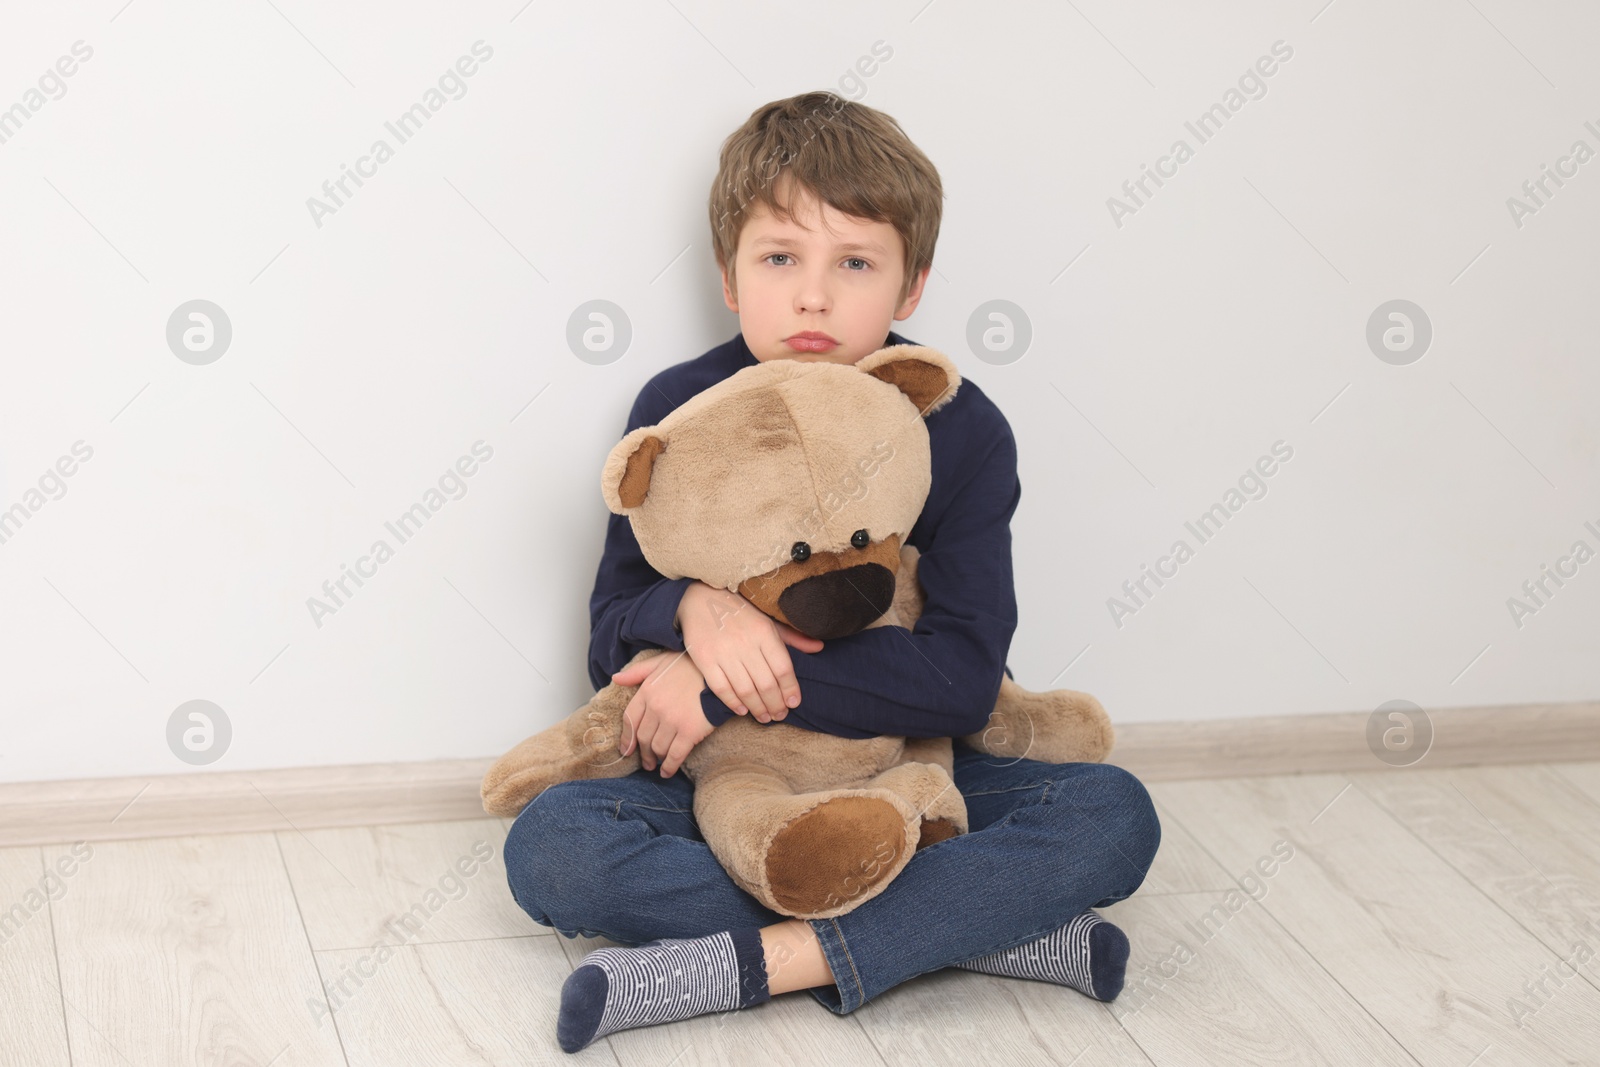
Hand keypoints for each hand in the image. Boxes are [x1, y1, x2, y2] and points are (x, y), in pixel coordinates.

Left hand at [614, 651, 713, 777]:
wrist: (719, 673)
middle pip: (643, 737)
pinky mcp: (690, 732)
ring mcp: (672, 721)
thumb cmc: (690, 666)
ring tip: (658, 764)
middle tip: (647, 761)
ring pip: (658, 748)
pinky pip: (675, 755)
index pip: (630, 720)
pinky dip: (669, 767)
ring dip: (656, 759)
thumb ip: (637, 672)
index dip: (626, 738)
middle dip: (643, 753)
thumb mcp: (660, 662)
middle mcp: (656, 708)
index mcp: (647, 691)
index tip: (627, 750)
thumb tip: (616, 678)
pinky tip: (667, 772)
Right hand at [674, 580, 822, 721]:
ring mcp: (724, 652)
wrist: (699, 599)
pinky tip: (742, 710)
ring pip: (745, 690)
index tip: (794, 703)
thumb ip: (793, 637)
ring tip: (764, 717)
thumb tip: (819, 648)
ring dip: (757, 708)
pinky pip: (721, 688)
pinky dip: (733, 703)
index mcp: (764, 632)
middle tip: (779, 715)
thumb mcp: (768, 621)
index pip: (783, 668)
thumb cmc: (739, 613)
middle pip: (766, 684)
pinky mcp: (705, 660)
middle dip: (775, 705)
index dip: (790, 689)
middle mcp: (745, 643)